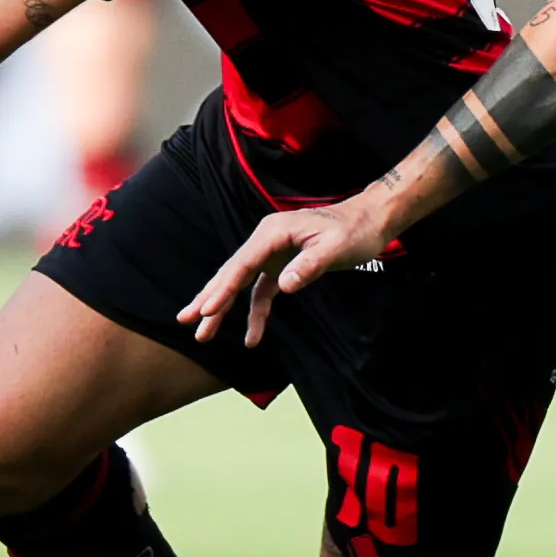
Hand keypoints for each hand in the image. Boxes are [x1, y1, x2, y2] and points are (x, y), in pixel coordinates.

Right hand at [176, 194, 395, 348]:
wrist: (370, 220)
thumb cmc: (354, 230)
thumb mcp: (336, 247)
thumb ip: (309, 265)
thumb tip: (284, 286)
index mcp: (272, 233)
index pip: (241, 265)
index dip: (223, 289)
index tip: (207, 309)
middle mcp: (266, 241)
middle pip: (231, 273)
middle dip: (209, 298)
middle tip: (186, 321)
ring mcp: (272, 254)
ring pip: (241, 284)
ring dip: (223, 308)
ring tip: (203, 333)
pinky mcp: (282, 266)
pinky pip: (261, 292)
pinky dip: (254, 313)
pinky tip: (251, 336)